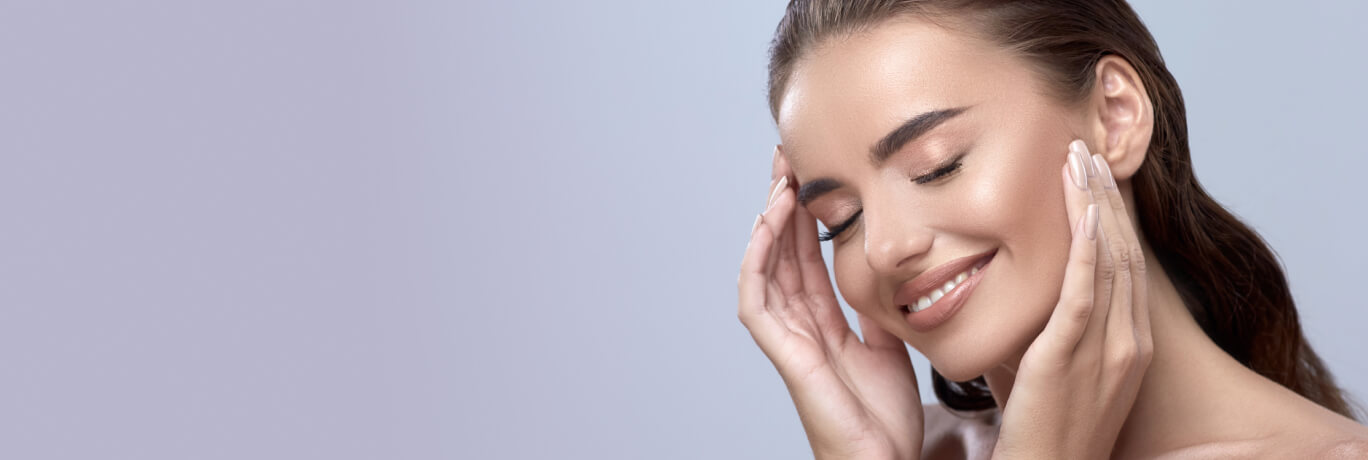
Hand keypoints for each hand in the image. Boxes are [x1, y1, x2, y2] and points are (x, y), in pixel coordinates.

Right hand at [738, 146, 924, 459]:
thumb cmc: (884, 422)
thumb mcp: (888, 346)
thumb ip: (875, 311)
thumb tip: (883, 271)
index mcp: (823, 323)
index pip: (806, 256)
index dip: (806, 215)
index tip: (812, 174)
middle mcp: (799, 326)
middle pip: (781, 253)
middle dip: (782, 204)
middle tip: (788, 159)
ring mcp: (788, 339)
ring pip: (765, 268)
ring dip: (769, 222)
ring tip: (780, 180)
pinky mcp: (785, 354)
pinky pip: (756, 301)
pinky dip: (757, 260)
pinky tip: (769, 225)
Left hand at [992, 140, 1153, 457]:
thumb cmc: (1043, 431)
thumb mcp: (1056, 371)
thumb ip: (1050, 332)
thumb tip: (1020, 294)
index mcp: (1129, 346)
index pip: (1126, 264)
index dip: (1113, 215)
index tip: (1095, 175)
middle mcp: (1128, 343)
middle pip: (1124, 252)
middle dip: (1107, 196)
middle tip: (1088, 148)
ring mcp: (1106, 351)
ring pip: (1109, 261)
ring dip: (1095, 205)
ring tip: (1080, 159)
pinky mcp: (1070, 358)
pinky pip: (1086, 293)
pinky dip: (1088, 249)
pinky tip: (1083, 213)